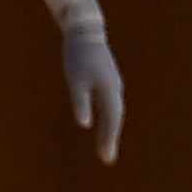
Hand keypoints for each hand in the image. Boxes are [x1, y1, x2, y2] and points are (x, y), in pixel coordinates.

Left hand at [64, 26, 125, 163]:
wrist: (85, 32)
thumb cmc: (77, 55)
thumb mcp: (75, 79)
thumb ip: (80, 102)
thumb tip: (84, 124)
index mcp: (109, 89)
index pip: (112, 119)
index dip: (109, 139)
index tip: (106, 157)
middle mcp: (115, 89)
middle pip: (116, 118)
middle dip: (111, 138)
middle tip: (107, 159)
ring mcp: (114, 85)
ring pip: (115, 112)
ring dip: (111, 130)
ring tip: (106, 147)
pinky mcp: (109, 82)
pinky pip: (112, 105)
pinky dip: (110, 119)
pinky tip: (105, 126)